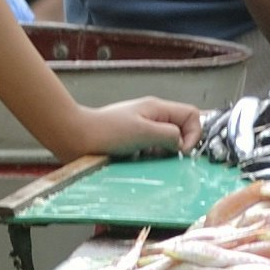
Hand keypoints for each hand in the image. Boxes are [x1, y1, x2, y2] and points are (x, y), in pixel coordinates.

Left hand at [49, 95, 198, 159]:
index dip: (194, 134)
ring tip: (148, 159)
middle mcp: (152, 116)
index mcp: (157, 108)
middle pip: (181, 129)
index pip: (192, 115)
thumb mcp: (143, 132)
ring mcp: (142, 128)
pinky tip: (138, 161)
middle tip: (165, 157)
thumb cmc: (106, 132)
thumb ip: (168, 135)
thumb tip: (181, 143)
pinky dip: (151, 157)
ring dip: (163, 153)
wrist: (76, 137)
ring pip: (167, 142)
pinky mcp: (132, 141)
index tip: (181, 152)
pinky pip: (152, 149)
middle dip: (178, 146)